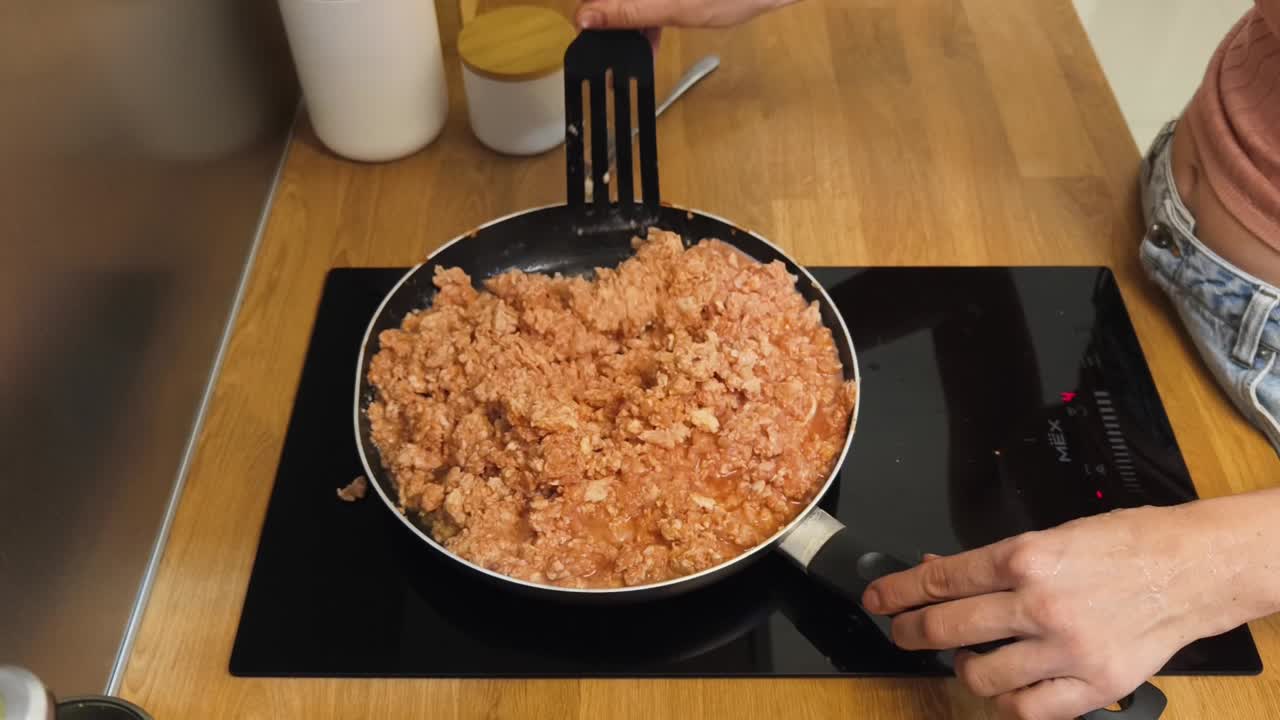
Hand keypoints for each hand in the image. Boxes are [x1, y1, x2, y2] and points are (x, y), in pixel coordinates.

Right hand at [575, 0, 796, 49]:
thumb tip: (585, 17)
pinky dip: (646, 21)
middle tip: (612, 59)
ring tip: (634, 56)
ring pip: (630, 4)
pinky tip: (649, 43)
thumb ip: (628, 12)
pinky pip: (647, 4)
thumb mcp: (674, 9)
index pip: (596, 0)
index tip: (589, 44)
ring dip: (629, 28)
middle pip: (613, 2)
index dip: (589, 19)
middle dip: (610, 26)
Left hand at [862, 504, 1249, 719]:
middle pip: (947, 628)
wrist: (1194, 567)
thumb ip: (994, 562)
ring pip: (981, 676)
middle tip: (901, 631)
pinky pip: (1029, 709)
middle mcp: (1041, 604)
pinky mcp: (1095, 683)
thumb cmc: (1127, 544)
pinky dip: (1009, 701)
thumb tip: (940, 572)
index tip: (877, 599)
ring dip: (963, 669)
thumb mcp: (1052, 535)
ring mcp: (1067, 649)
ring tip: (968, 659)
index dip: (898, 592)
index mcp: (1026, 558)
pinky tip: (1009, 686)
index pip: (941, 580)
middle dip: (910, 631)